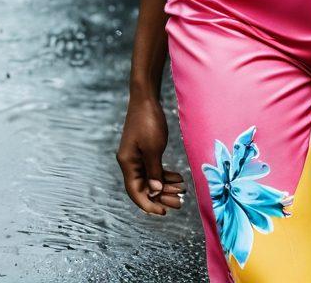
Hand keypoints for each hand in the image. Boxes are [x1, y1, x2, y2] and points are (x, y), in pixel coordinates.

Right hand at [117, 95, 185, 214]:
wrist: (146, 98)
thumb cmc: (148, 121)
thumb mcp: (153, 148)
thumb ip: (154, 171)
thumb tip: (155, 191)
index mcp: (128, 163)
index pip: (135, 192)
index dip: (149, 204)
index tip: (164, 212)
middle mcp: (130, 162)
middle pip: (144, 188)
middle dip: (162, 197)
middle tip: (179, 203)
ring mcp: (137, 156)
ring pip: (151, 179)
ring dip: (166, 186)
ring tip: (182, 191)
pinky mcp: (145, 150)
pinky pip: (154, 168)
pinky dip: (166, 174)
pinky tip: (179, 178)